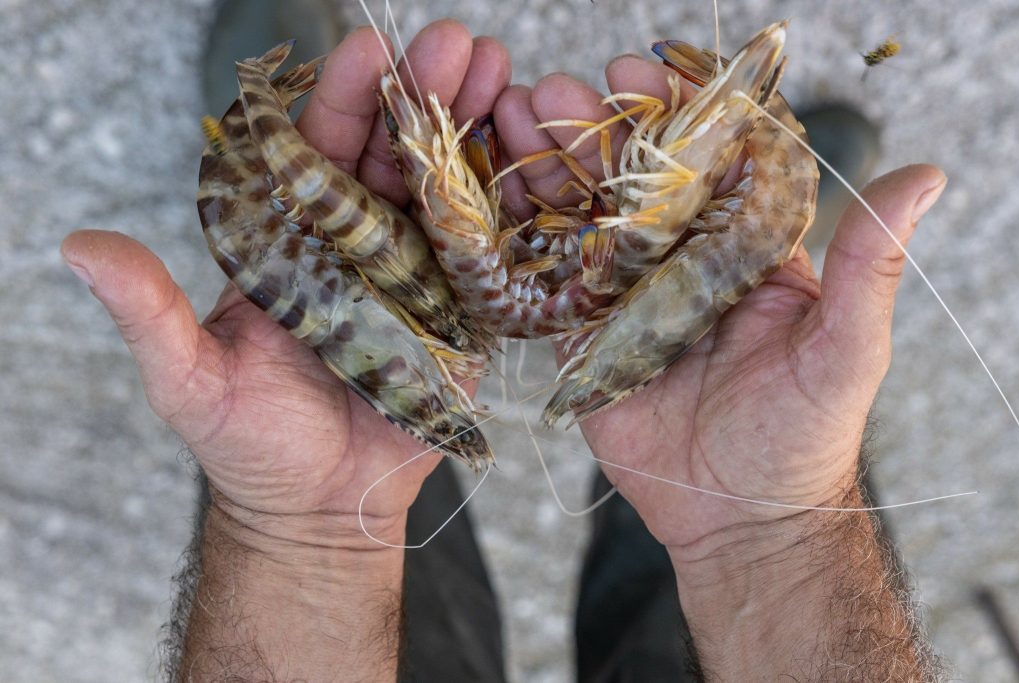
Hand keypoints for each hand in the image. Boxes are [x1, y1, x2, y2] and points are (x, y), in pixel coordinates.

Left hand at [61, 20, 512, 546]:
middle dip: (425, 98)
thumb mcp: (190, 381)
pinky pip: (487, 257)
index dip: (345, 103)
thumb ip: (148, 314)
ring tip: (504, 78)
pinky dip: (511, 208)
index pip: (319, 156)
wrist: (322, 512)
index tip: (371, 52)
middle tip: (459, 45)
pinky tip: (532, 159)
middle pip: (393, 160)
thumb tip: (76, 246)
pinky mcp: (462, 318)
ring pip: (446, 193)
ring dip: (475, 134)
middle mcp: (358, 250)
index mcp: (294, 245)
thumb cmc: (253, 448)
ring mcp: (416, 279)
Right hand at [495, 54, 946, 553]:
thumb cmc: (803, 435)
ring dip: (545, 166)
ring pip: (581, 216)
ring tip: (509, 121)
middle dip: (590, 129)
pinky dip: (517, 236)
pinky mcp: (582, 334)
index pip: (707, 157)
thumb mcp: (847, 348)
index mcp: (742, 243)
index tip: (636, 71)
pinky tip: (489, 195)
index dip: (672, 110)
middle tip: (552, 93)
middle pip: (632, 177)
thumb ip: (871, 265)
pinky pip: (547, 279)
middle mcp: (681, 257)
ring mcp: (626, 293)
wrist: (739, 517)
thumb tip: (927, 175)